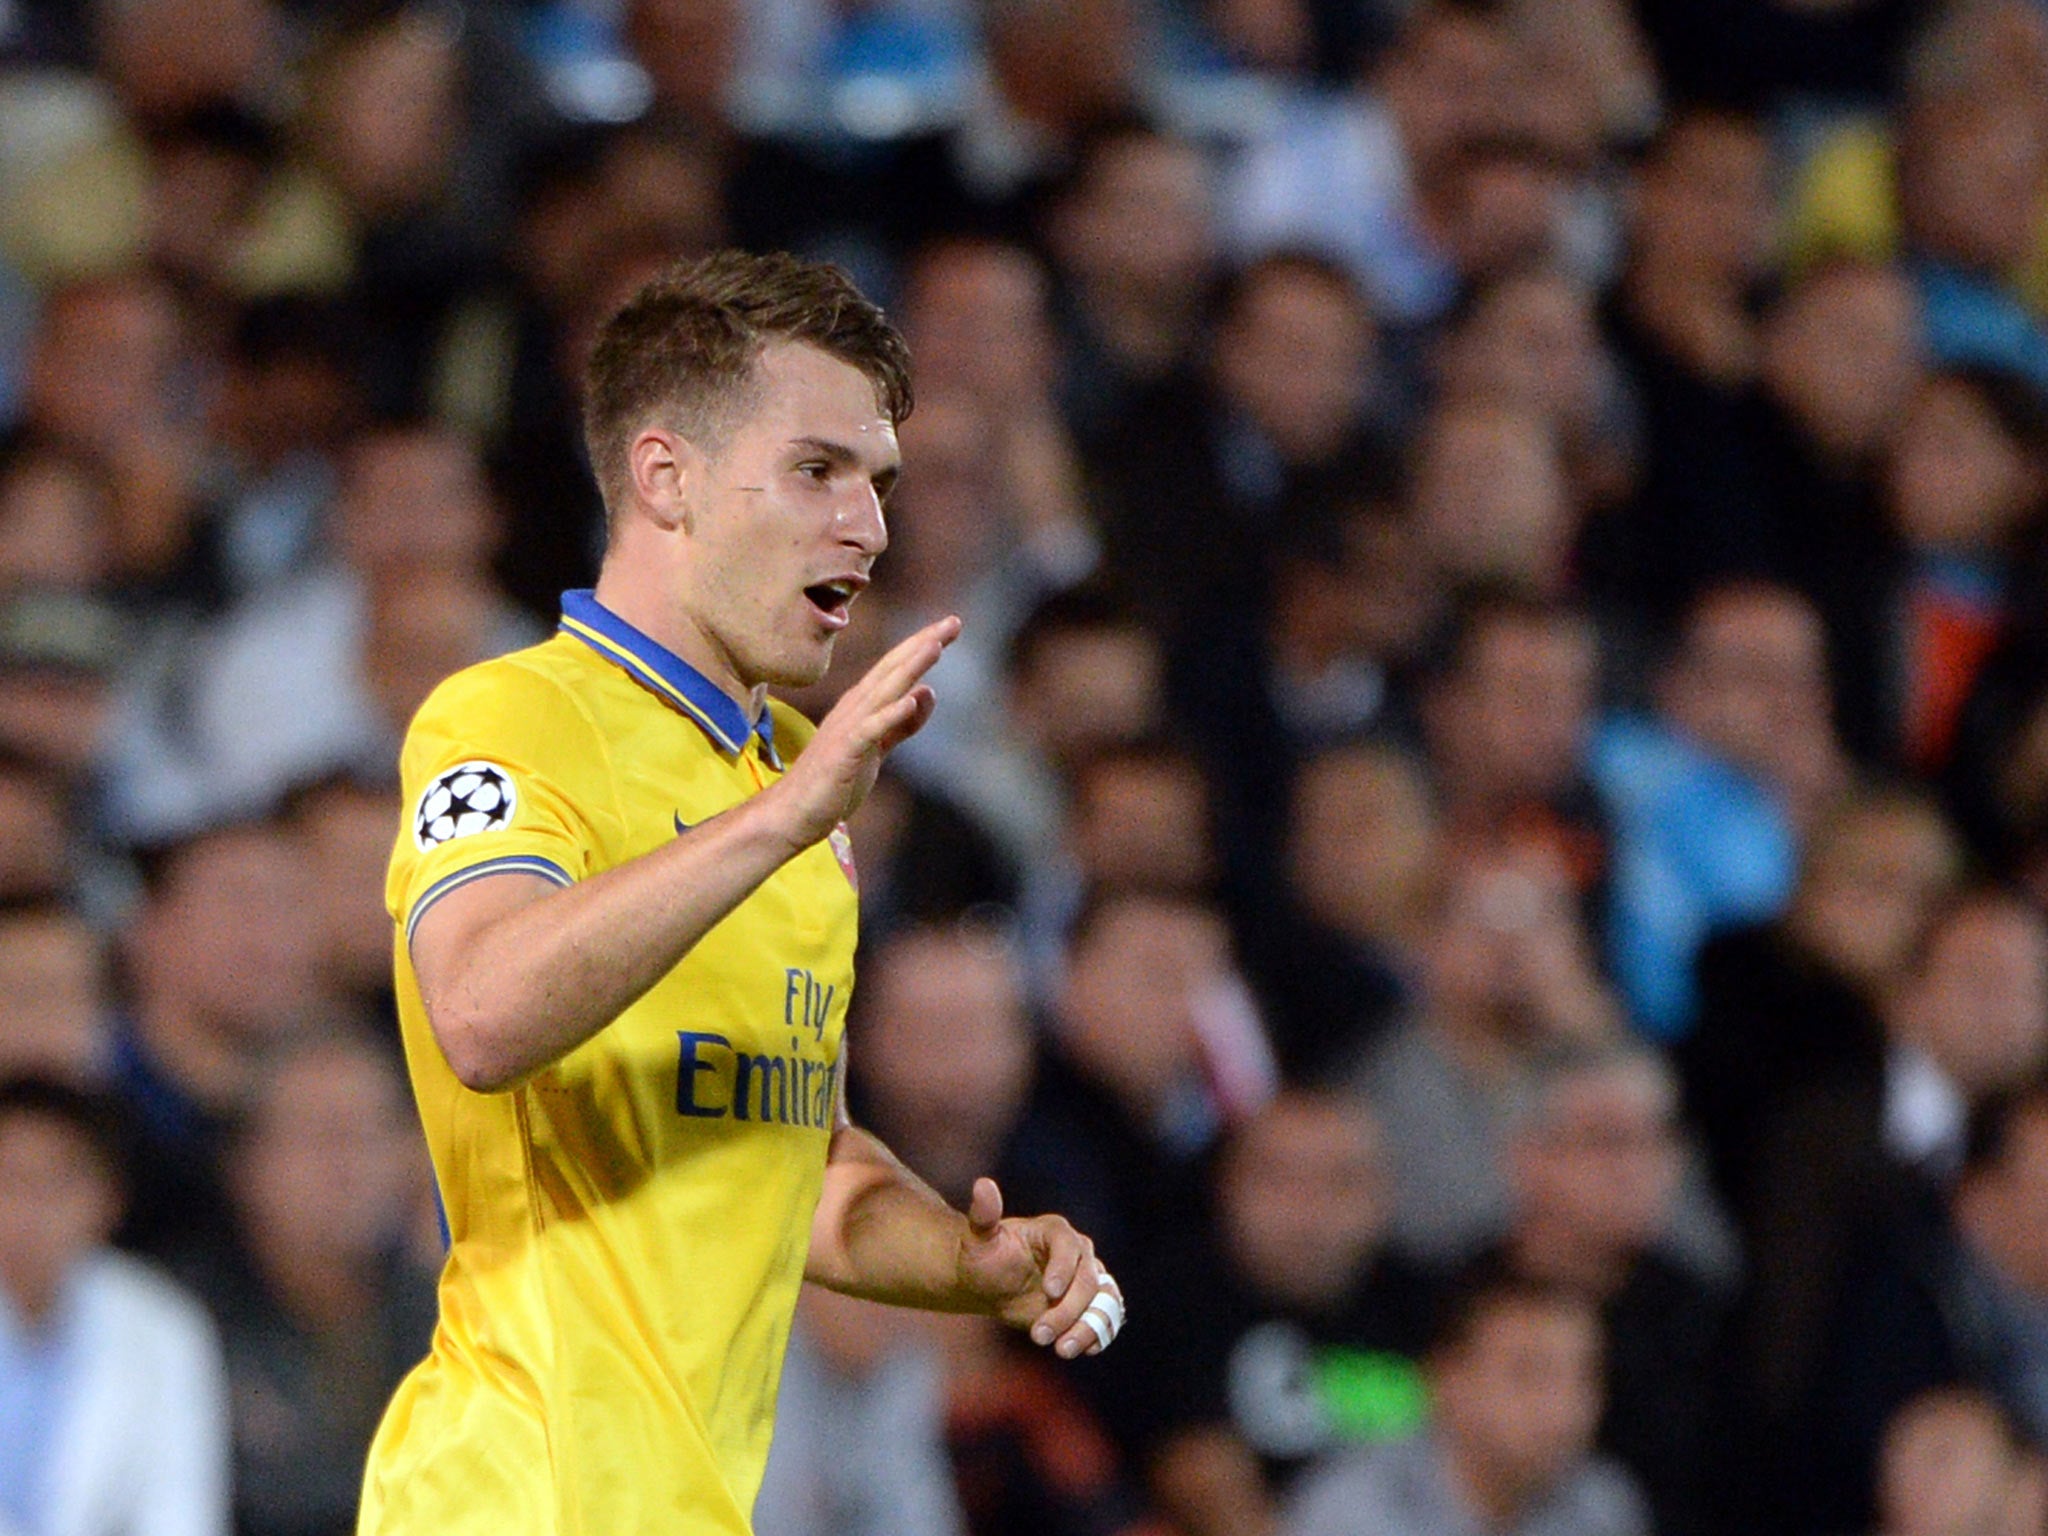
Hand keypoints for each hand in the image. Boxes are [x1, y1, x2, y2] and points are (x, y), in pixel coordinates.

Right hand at [766, 615, 958, 850]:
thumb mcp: (877, 750)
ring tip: (935, 645)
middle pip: (893, 669)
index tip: (950, 627)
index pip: (896, 668)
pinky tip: (911, 700)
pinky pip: (870, 729)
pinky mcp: (843, 752)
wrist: (793, 812)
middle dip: (923, 644)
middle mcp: (854, 708)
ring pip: (884, 691)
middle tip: (953, 621)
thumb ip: (900, 724)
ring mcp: (847, 728)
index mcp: (862, 706)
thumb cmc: (832, 782)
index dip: (922, 646)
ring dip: (909, 667)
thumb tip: (926, 692)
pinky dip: (890, 713)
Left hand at [956, 1177, 1123, 1357]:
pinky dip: (1099, 1334)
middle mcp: (1079, 1253)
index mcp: (1056, 1231)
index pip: (1070, 1246)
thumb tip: (982, 1184)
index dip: (1064, 1269)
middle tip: (1038, 1335)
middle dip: (1067, 1310)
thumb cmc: (983, 1256)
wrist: (989, 1282)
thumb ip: (984, 1214)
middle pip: (1088, 1280)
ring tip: (1062, 1349)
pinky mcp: (1089, 1304)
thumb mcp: (978, 1237)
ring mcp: (1087, 1279)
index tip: (1048, 1292)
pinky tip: (1083, 1349)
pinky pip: (1105, 1318)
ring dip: (1087, 1327)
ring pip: (1103, 1301)